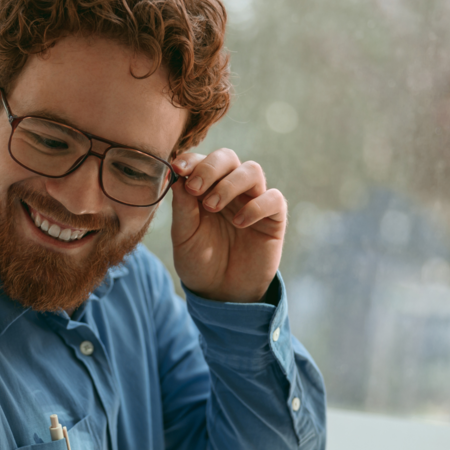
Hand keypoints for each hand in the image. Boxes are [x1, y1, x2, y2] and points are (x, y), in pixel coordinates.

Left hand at [169, 149, 286, 303]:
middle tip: (195, 188)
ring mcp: (253, 201)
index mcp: (205, 189)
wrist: (220, 292)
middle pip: (228, 158)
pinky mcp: (273, 218)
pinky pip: (274, 198)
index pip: (202, 161)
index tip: (178, 169)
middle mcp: (230, 189)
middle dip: (210, 167)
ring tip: (212, 206)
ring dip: (230, 183)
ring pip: (252, 170)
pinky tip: (239, 223)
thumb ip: (182, 208)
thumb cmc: (200, 262)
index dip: (191, 160)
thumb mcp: (184, 237)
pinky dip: (256, 206)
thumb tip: (176, 177)